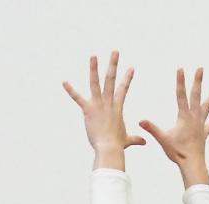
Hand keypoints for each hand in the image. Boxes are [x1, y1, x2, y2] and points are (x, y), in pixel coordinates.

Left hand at [63, 52, 145, 170]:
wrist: (109, 147)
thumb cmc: (117, 145)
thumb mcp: (127, 140)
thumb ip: (135, 139)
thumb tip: (144, 142)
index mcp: (117, 108)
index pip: (123, 89)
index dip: (127, 78)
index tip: (131, 68)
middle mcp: (108, 103)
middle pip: (111, 80)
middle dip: (113, 64)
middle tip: (114, 51)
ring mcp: (98, 105)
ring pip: (96, 83)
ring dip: (94, 68)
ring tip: (93, 55)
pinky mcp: (88, 110)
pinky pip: (78, 98)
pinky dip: (70, 90)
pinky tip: (64, 82)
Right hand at [139, 68, 208, 186]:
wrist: (192, 163)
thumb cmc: (177, 152)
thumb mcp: (163, 139)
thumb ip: (152, 129)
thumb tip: (140, 121)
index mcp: (184, 117)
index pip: (181, 95)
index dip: (180, 82)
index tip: (181, 69)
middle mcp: (194, 117)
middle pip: (196, 95)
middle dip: (198, 81)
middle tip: (200, 68)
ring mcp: (201, 124)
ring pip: (207, 106)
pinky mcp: (204, 132)